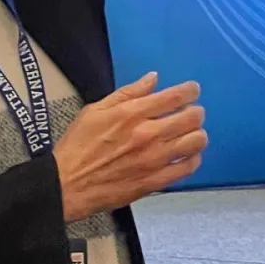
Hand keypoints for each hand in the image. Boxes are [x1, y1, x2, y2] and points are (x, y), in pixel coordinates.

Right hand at [53, 72, 206, 220]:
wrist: (66, 184)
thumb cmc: (77, 146)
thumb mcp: (95, 110)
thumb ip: (128, 93)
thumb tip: (152, 79)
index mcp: (132, 114)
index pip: (175, 97)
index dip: (190, 91)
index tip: (193, 90)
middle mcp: (148, 135)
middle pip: (192, 118)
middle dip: (196, 112)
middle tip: (192, 113)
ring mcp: (154, 160)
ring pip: (195, 142)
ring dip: (197, 135)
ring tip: (191, 134)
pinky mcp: (155, 181)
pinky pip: (187, 168)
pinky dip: (192, 159)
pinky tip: (186, 156)